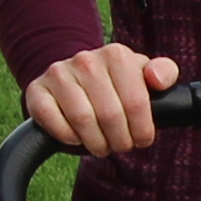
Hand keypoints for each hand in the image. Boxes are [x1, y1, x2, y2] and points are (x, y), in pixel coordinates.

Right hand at [26, 48, 180, 156]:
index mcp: (116, 55)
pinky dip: (68, 137)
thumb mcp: (142, 75)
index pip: (136, 103)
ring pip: (83, 121)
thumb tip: (157, 79)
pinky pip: (53, 122)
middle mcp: (86, 60)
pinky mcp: (37, 91)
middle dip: (120, 140)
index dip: (142, 131)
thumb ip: (163, 72)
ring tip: (102, 145)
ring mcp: (58, 74)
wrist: (74, 78)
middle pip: (110, 116)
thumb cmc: (116, 83)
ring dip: (96, 143)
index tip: (142, 139)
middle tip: (120, 145)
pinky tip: (77, 137)